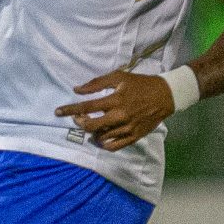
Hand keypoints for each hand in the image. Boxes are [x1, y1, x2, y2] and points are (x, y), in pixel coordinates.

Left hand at [56, 70, 174, 151]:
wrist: (166, 95)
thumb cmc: (140, 84)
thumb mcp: (119, 77)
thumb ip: (97, 83)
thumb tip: (77, 89)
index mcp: (115, 100)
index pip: (86, 107)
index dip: (69, 110)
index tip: (57, 112)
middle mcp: (120, 116)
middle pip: (91, 126)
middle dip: (79, 123)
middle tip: (78, 119)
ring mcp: (128, 128)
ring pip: (101, 137)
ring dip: (92, 132)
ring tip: (92, 125)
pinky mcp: (135, 136)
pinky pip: (115, 146)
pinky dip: (104, 144)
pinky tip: (101, 139)